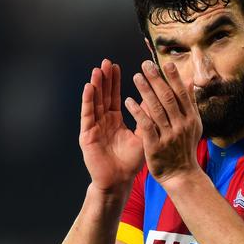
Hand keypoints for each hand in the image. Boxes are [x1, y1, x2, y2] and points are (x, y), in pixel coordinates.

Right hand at [79, 59, 143, 193]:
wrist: (119, 181)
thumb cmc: (131, 161)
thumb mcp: (143, 134)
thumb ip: (147, 116)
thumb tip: (157, 96)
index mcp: (115, 120)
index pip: (114, 97)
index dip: (115, 82)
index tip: (116, 66)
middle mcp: (103, 121)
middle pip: (103, 96)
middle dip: (104, 79)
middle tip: (106, 62)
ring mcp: (94, 127)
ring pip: (94, 102)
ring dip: (95, 86)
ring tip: (98, 70)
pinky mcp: (87, 135)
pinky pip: (87, 115)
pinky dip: (88, 101)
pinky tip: (89, 88)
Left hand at [124, 60, 202, 183]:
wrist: (181, 175)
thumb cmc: (185, 147)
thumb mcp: (193, 125)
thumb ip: (191, 102)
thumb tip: (191, 80)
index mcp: (191, 118)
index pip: (182, 94)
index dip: (174, 78)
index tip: (166, 64)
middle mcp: (182, 125)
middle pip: (168, 98)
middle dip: (156, 80)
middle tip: (145, 65)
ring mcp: (169, 135)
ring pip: (156, 109)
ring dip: (145, 91)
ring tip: (135, 77)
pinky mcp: (156, 145)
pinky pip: (145, 125)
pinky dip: (137, 111)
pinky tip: (127, 100)